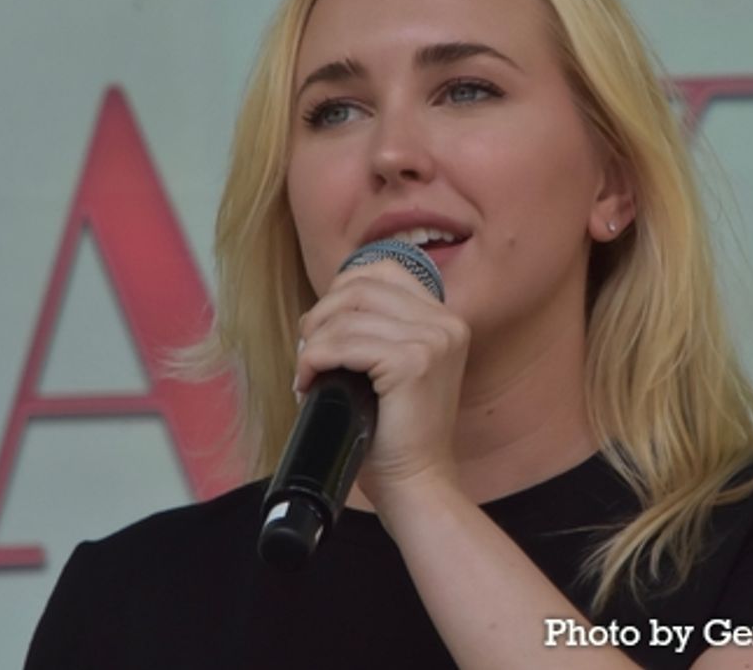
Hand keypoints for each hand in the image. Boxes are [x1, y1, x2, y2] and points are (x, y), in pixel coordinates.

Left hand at [295, 259, 470, 511]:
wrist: (416, 481)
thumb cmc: (395, 433)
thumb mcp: (395, 368)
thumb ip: (378, 331)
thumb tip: (324, 309)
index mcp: (445, 320)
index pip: (384, 271)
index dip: (342, 289)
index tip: (323, 326)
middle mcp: (445, 323)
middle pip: (361, 286)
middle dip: (321, 315)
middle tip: (307, 351)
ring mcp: (433, 341)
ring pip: (347, 316)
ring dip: (313, 342)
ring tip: (306, 372)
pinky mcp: (414, 363)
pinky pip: (344, 344)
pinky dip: (314, 360)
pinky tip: (308, 383)